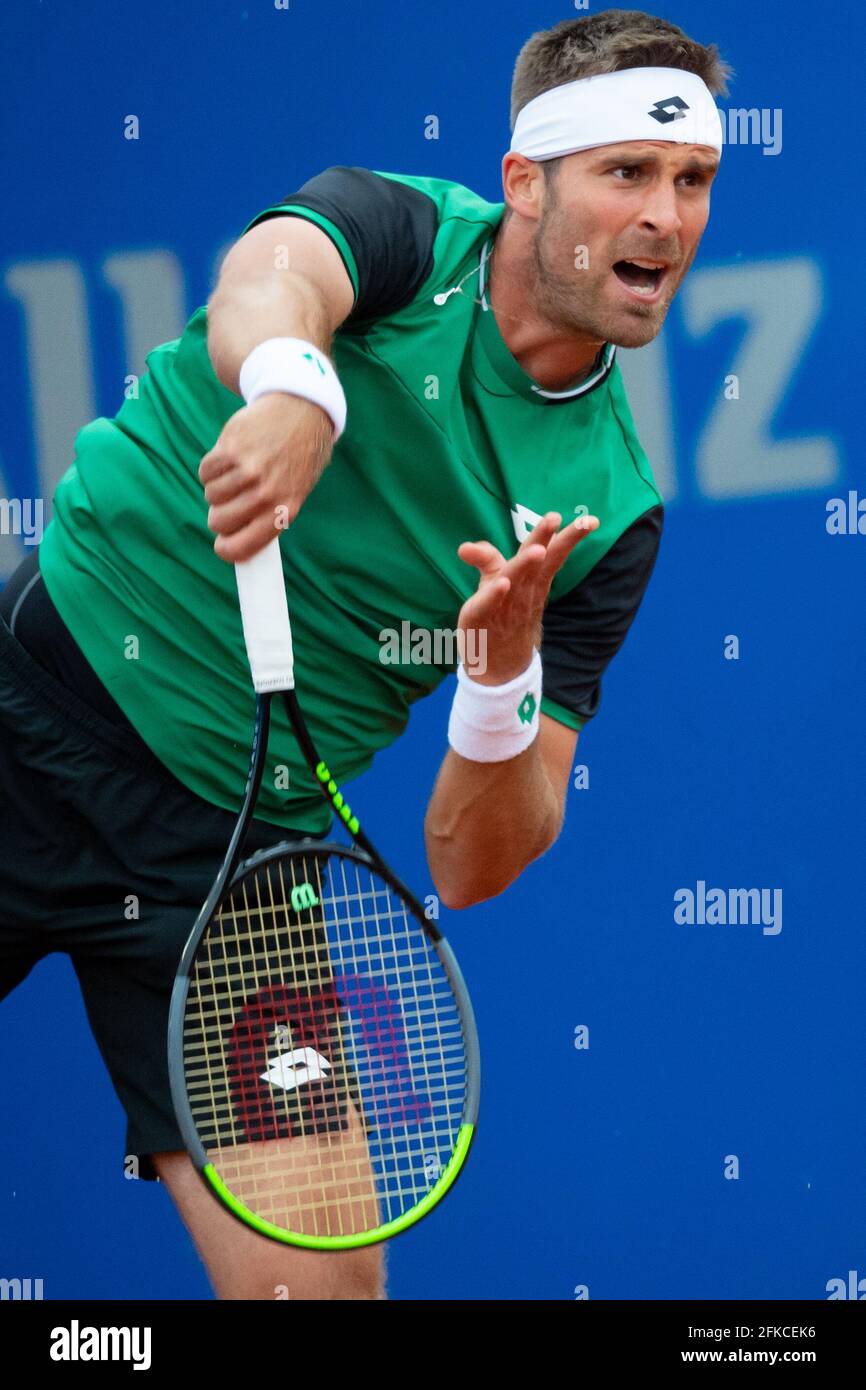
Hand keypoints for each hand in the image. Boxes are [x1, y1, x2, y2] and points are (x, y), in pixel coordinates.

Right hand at [199, 392, 334, 561]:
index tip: (222, 545)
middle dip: (219, 516)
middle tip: (230, 503)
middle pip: (219, 521)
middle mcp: (265, 493)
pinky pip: (205, 471)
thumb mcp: (295, 492)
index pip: (242, 546)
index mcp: (284, 510)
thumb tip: (237, 541)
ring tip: (236, 475)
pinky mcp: (230, 447)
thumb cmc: (297, 457)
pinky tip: (229, 459)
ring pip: (211, 495)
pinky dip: (212, 468)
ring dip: (217, 488)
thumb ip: (269, 517)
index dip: (226, 550)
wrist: (301, 411)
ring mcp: (247, 470)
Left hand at [456, 511, 599, 685]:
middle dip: (545, 539)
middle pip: (537, 562)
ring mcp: (504, 604)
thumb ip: (487, 558)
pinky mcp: (481, 616)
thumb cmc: (502, 613)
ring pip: (516, 580)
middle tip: (556, 518)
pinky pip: (489, 603)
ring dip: (526, 564)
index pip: (553, 554)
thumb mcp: (496, 580)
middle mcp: (523, 589)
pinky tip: (503, 583)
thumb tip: (466, 546)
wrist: (498, 661)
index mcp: (533, 579)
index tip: (591, 521)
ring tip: (538, 550)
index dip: (570, 537)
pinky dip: (496, 593)